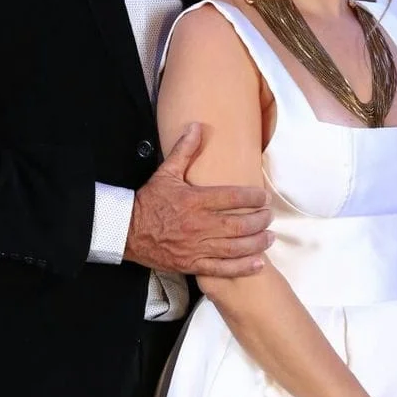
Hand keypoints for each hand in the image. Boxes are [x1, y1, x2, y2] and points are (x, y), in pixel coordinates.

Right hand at [124, 123, 272, 276]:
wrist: (126, 231)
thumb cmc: (148, 202)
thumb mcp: (166, 172)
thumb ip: (185, 150)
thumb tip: (197, 126)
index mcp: (195, 200)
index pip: (232, 197)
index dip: (253, 197)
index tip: (265, 197)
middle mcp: (199, 225)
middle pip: (239, 224)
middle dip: (260, 221)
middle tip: (270, 216)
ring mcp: (196, 247)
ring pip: (234, 247)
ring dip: (256, 243)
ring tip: (270, 237)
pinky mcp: (192, 264)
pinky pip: (222, 269)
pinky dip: (242, 267)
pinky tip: (258, 263)